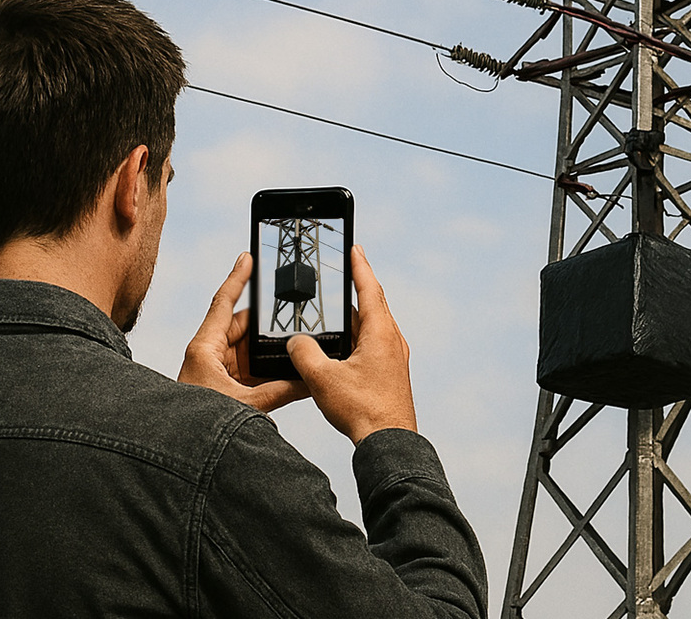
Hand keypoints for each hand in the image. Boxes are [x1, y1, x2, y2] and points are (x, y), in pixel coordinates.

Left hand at [178, 252, 308, 412]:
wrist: (181, 454)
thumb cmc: (199, 427)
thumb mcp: (247, 406)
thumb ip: (281, 391)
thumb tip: (309, 380)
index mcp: (204, 348)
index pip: (223, 303)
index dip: (238, 278)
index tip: (248, 257)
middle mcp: (207, 354)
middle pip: (241, 326)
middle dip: (267, 323)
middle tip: (293, 313)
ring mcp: (214, 371)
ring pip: (247, 350)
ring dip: (267, 350)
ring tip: (294, 343)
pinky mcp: (221, 387)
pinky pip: (247, 370)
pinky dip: (265, 369)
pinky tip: (285, 369)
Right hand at [286, 245, 416, 444]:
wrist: (389, 442)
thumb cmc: (362, 410)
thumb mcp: (321, 378)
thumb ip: (304, 353)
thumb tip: (296, 343)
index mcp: (380, 333)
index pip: (370, 288)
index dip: (360, 266)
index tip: (356, 247)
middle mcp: (392, 341)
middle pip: (373, 305)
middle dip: (356, 289)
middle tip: (343, 273)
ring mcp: (395, 358)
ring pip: (372, 328)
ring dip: (354, 318)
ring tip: (334, 314)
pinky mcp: (391, 374)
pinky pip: (373, 345)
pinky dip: (357, 338)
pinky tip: (342, 349)